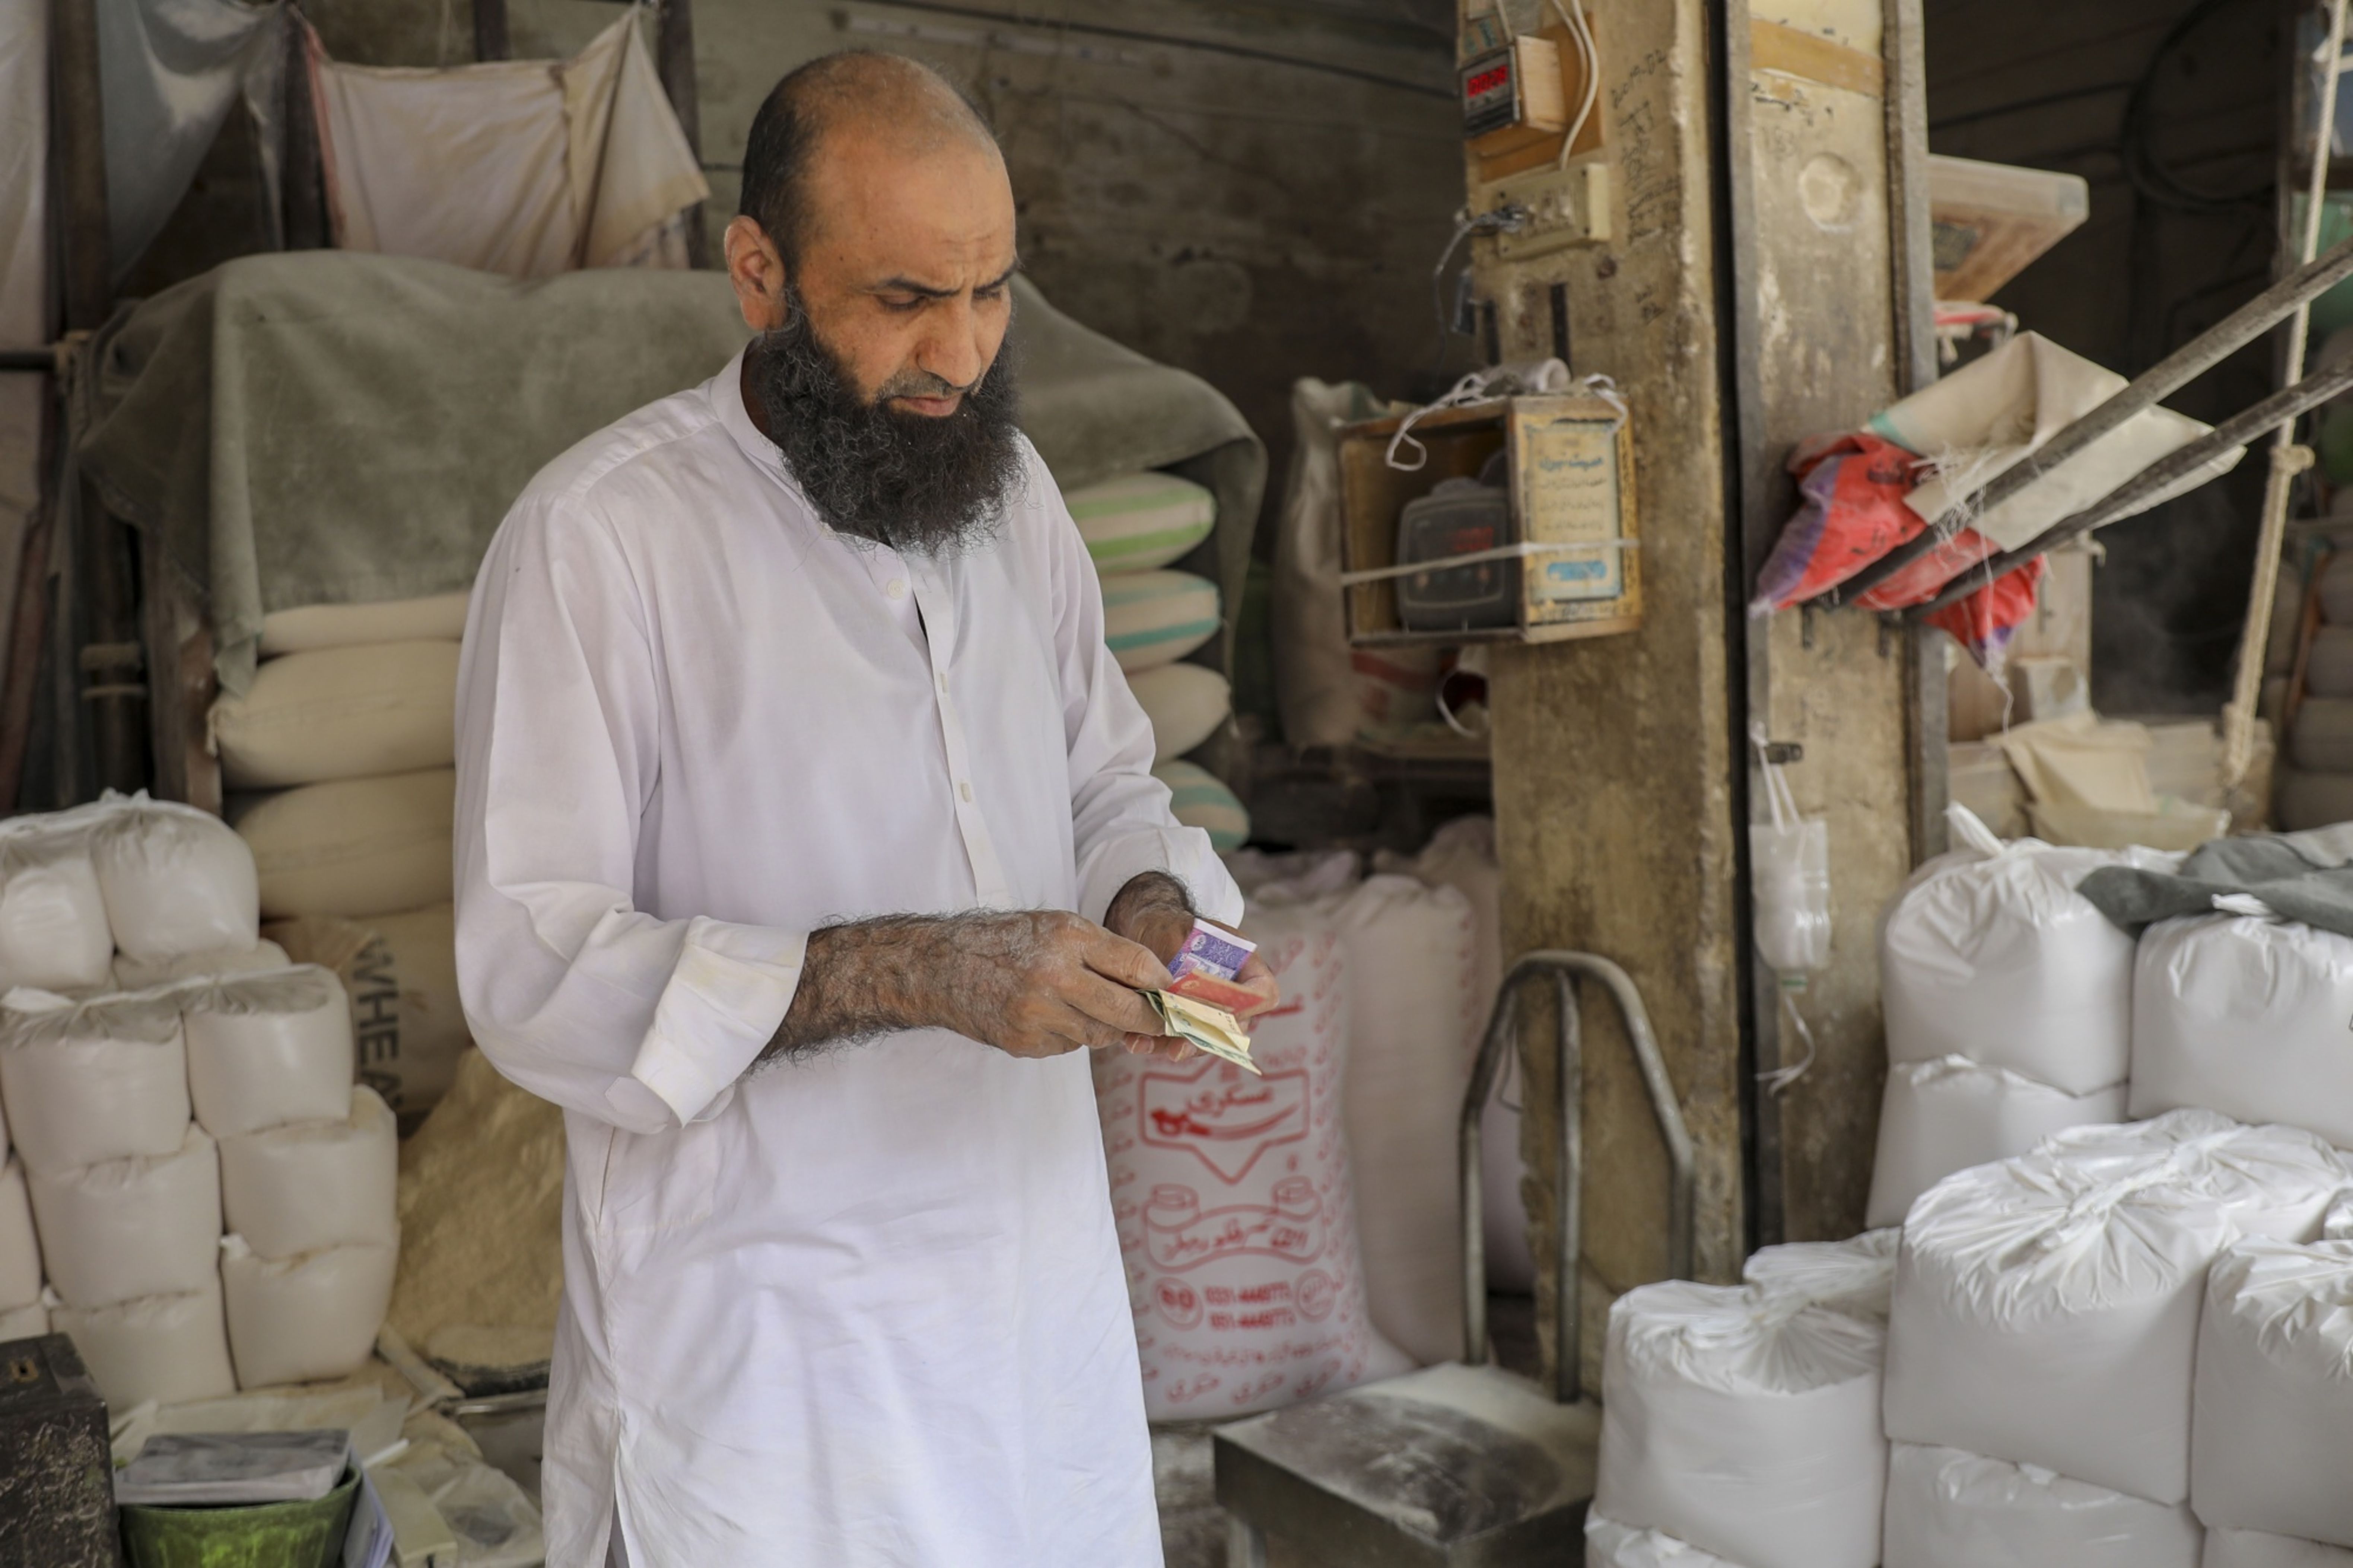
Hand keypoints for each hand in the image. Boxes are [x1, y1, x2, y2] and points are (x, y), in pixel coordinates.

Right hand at [924, 910, 1172, 1059]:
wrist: (941, 967)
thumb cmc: (1005, 942)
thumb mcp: (1056, 927)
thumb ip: (1103, 951)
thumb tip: (1153, 982)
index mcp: (1066, 938)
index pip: (1134, 965)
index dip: (1161, 983)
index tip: (1172, 992)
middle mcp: (1053, 976)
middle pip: (1124, 1010)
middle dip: (1150, 1019)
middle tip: (1162, 1020)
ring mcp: (1037, 1015)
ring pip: (1099, 1034)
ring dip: (1106, 1026)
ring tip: (1088, 1006)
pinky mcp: (1024, 1043)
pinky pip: (1069, 1046)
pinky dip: (1071, 1034)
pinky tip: (1050, 1016)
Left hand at [1103, 873, 1281, 1058]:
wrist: (1146, 928)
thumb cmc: (1168, 925)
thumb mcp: (1178, 935)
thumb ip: (1184, 964)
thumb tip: (1182, 1001)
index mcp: (1244, 965)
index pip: (1263, 993)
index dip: (1246, 1006)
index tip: (1215, 1008)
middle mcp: (1231, 993)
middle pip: (1234, 1028)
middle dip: (1204, 1038)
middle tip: (1179, 1046)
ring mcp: (1209, 1010)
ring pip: (1204, 1040)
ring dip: (1179, 1045)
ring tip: (1149, 1044)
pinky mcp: (1185, 1020)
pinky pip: (1178, 1040)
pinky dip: (1158, 1043)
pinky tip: (1137, 1041)